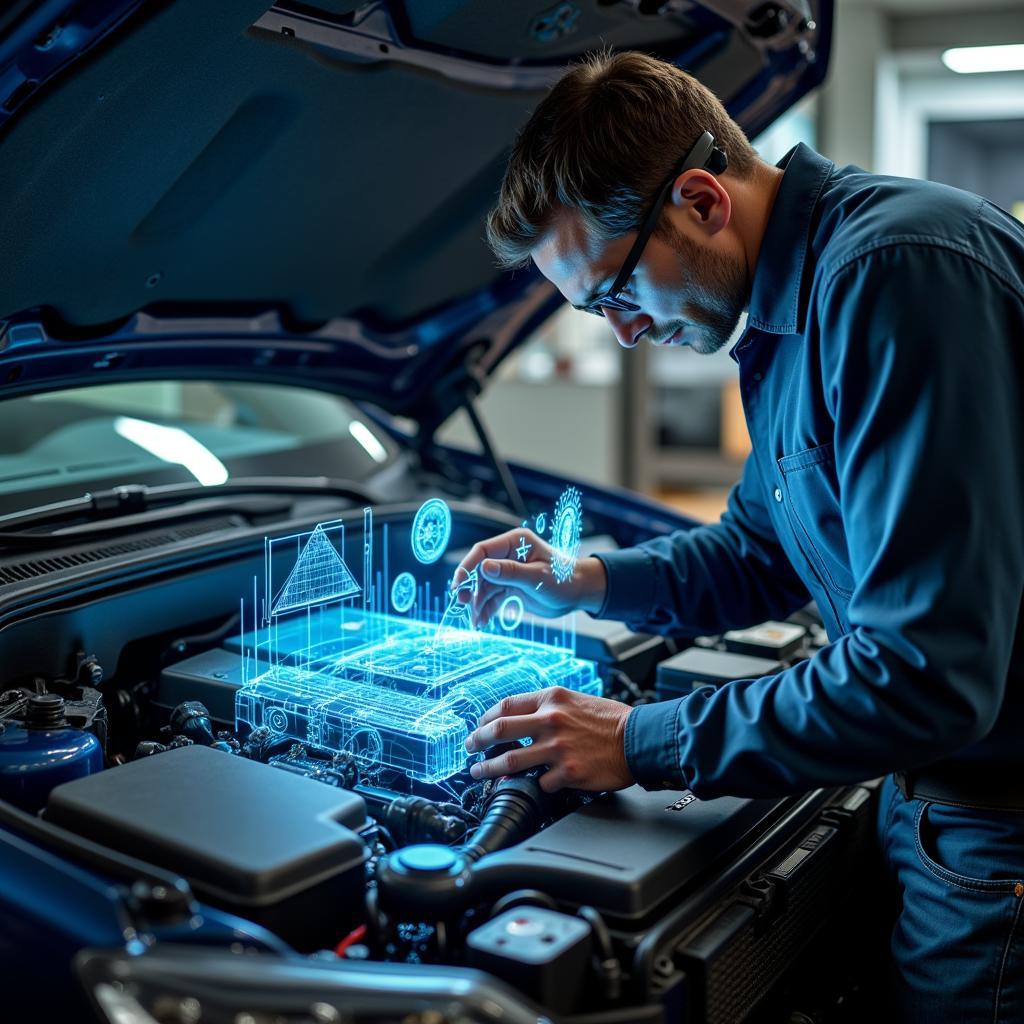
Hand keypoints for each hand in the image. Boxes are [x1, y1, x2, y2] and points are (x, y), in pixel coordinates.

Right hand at [452, 528, 607, 627]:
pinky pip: (492, 598)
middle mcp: (508, 555)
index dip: (467, 567)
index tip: (458, 585)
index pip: (482, 551)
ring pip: (483, 587)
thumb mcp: (538, 577)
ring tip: (475, 620)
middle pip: (479, 570)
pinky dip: (486, 610)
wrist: (579, 594)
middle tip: (463, 605)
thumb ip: (511, 572)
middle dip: (470, 589)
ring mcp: (508, 572)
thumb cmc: (565, 580)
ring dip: (477, 603)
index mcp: (515, 543)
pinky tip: (482, 622)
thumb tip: (484, 567)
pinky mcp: (510, 587)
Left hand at [465, 686, 633, 792]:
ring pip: (510, 761)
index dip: (486, 718)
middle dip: (477, 741)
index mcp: (551, 699)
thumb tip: (522, 722)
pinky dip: (534, 785)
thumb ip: (548, 708)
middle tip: (470, 748)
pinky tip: (530, 787)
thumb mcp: (576, 700)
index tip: (480, 726)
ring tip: (479, 773)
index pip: (506, 705)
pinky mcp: (568, 772)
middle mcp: (550, 720)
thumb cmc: (611, 720)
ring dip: (489, 769)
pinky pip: (540, 783)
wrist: (639, 737)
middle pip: (499, 731)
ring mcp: (557, 748)